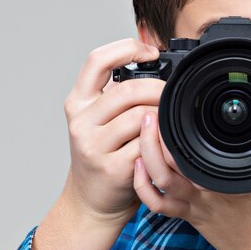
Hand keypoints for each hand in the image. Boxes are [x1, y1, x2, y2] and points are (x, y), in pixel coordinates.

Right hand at [62, 38, 164, 222]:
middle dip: (159, 88)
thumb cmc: (103, 153)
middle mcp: (81, 121)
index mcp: (78, 101)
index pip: (97, 60)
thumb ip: (117, 92)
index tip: (150, 52)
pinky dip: (162, 141)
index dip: (127, 49)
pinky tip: (165, 142)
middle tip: (171, 95)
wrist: (90, 201)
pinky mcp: (111, 168)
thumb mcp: (100, 118)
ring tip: (168, 121)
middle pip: (128, 90)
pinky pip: (147, 146)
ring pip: (140, 117)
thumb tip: (152, 54)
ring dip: (162, 116)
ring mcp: (94, 146)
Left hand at [133, 112, 250, 249]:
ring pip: (161, 177)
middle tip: (154, 109)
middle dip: (159, 132)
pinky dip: (143, 186)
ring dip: (147, 152)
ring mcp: (197, 205)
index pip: (207, 147)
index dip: (188, 124)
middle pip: (174, 158)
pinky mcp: (190, 216)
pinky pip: (158, 204)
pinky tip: (139, 165)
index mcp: (238, 179)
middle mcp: (212, 190)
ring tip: (146, 127)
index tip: (184, 104)